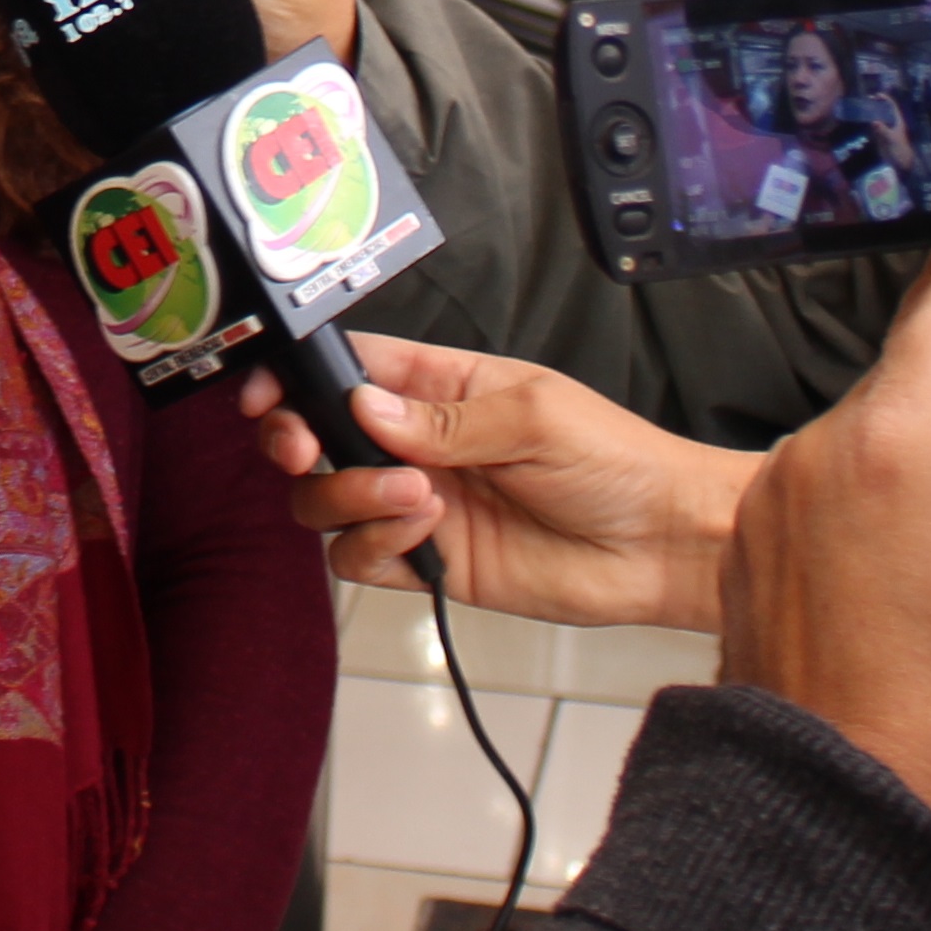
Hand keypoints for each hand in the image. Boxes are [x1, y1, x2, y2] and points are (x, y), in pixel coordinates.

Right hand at [247, 332, 748, 629]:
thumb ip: (443, 416)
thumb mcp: (534, 414)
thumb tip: (362, 405)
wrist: (659, 545)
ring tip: (415, 497)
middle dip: (296, 442)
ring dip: (349, 497)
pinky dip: (374, 546)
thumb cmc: (616, 461)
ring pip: (326, 502)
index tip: (270, 395)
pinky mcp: (428, 561)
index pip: (345, 369)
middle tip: (310, 451)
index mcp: (440, 386)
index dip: (295, 378)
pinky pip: (360, 558)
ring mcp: (418, 504)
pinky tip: (424, 533)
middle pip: (315, 437)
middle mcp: (416, 443)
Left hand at [717, 250, 930, 857]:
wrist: (859, 828)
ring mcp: (776, 504)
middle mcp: (823, 452)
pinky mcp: (754, 556)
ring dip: (928, 453)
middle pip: (913, 366)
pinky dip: (872, 510)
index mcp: (910, 434)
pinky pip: (820, 495)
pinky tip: (924, 580)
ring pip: (867, 434)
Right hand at [859, 97, 916, 167]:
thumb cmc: (899, 150)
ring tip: (862, 107)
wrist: (900, 163)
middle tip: (866, 100)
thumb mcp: (892, 139)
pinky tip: (862, 120)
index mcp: (897, 121)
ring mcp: (885, 130)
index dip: (886, 99)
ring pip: (878, 118)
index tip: (877, 95)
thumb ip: (883, 131)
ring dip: (871, 113)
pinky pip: (874, 127)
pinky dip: (868, 123)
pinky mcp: (880, 137)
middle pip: (884, 111)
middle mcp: (891, 124)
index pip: (892, 107)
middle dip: (876, 104)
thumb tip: (874, 121)